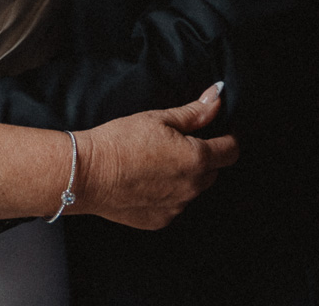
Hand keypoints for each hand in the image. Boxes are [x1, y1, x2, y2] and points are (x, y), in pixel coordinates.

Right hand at [74, 82, 238, 230]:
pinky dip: (167, 193)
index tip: (220, 131)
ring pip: (192, 189)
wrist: (87, 174)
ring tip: (155, 162)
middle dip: (203, 157)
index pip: (231, 150)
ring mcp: (176, 207)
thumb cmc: (119, 142)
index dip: (229, 137)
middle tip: (177, 143)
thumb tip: (217, 97)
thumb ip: (194, 112)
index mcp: (196, 159)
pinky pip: (173, 204)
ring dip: (185, 176)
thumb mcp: (158, 118)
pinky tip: (145, 180)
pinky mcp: (159, 220)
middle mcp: (192, 187)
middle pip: (213, 171)